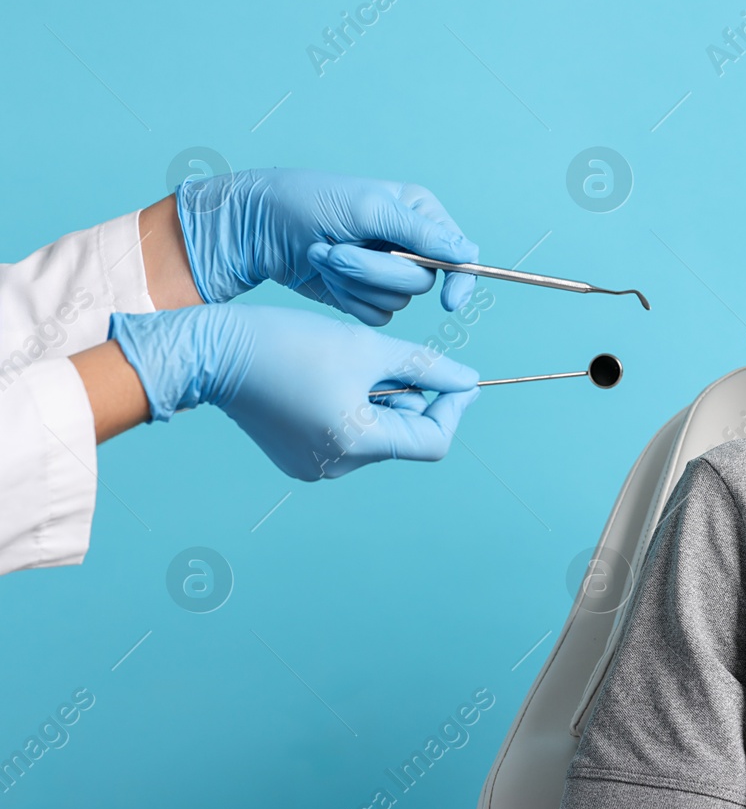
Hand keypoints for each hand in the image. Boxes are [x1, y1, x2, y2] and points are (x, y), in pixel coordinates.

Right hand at [108, 303, 478, 479]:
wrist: (213, 351)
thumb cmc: (289, 342)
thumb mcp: (366, 348)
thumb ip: (424, 367)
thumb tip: (469, 381)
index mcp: (357, 443)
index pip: (432, 441)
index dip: (452, 409)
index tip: (460, 379)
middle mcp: (336, 466)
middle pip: (404, 438)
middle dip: (416, 399)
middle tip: (408, 359)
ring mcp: (314, 465)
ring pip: (377, 435)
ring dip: (386, 401)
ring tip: (363, 363)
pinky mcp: (296, 455)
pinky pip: (347, 435)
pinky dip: (357, 408)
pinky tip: (339, 376)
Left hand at [174, 168, 479, 323]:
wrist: (255, 229)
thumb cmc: (306, 203)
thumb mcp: (367, 208)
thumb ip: (420, 233)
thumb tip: (467, 254)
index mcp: (418, 214)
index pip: (460, 252)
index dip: (461, 278)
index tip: (449, 301)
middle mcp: (408, 245)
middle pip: (421, 282)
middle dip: (374, 270)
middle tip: (337, 249)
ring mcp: (386, 273)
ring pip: (396, 302)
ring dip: (354, 282)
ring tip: (324, 255)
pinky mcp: (364, 296)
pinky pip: (375, 316)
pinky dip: (346, 299)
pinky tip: (323, 276)